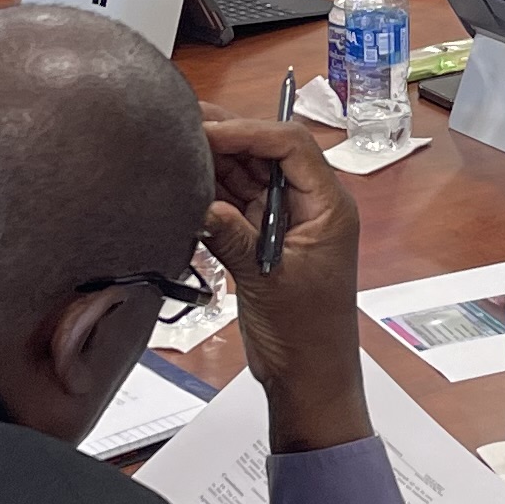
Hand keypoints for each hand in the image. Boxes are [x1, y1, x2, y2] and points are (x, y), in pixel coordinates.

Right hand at [199, 117, 369, 453]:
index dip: (249, 131)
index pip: (292, 146)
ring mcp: (285, 220)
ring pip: (249, 173)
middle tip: (182, 124)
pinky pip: (236, 200)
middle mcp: (309, 205)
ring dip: (216, 160)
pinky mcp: (263, 237)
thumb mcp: (268, 283)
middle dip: (228, 136)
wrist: (309, 378)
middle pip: (268, 151)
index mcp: (329, 207)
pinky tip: (184, 181)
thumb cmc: (309, 336)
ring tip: (175, 145)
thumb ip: (233, 238)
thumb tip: (202, 203)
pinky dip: (211, 191)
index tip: (209, 131)